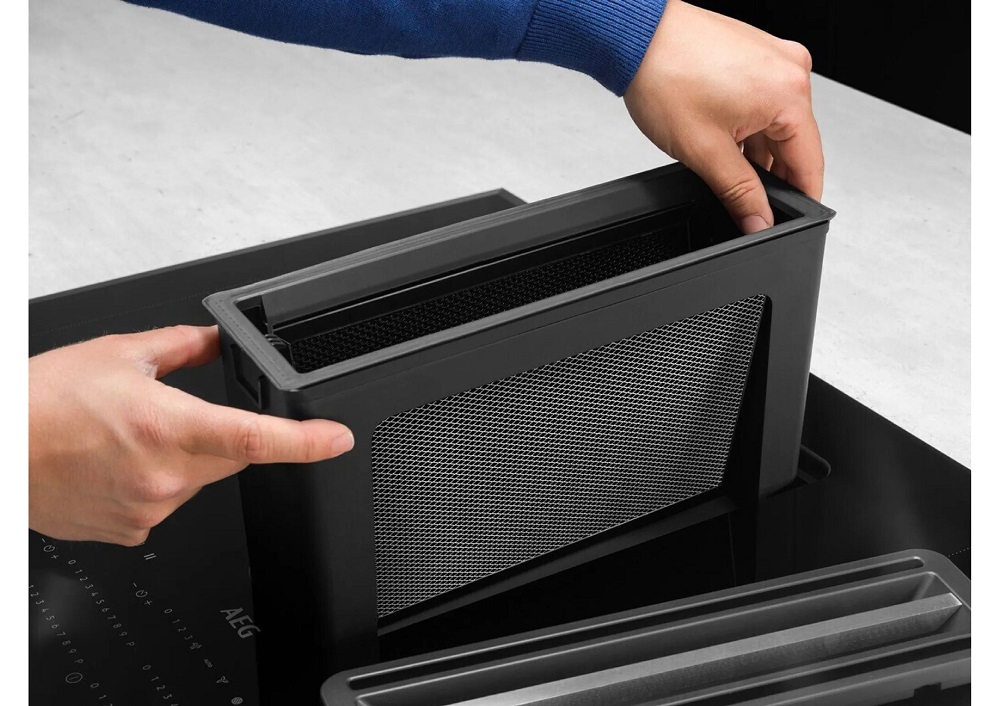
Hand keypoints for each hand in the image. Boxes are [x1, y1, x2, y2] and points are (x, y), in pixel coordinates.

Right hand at [29, 325, 353, 545]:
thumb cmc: (37, 403)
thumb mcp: (119, 354)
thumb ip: (182, 345)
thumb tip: (214, 340)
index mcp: (168, 427)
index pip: (255, 439)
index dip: (306, 442)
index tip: (337, 440)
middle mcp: (163, 476)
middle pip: (231, 457)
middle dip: (218, 435)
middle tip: (169, 414)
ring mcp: (148, 509)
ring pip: (198, 481)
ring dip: (182, 458)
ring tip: (127, 438)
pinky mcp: (132, 531)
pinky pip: (165, 503)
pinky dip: (156, 484)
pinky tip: (117, 465)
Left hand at [624, 0, 823, 232]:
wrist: (635, 38)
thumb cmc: (665, 77)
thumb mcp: (706, 151)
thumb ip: (739, 193)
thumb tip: (758, 221)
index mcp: (789, 94)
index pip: (809, 162)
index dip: (800, 199)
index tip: (791, 220)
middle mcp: (789, 69)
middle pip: (793, 142)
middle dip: (770, 175)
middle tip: (743, 199)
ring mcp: (772, 58)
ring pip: (774, 123)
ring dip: (754, 149)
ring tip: (718, 158)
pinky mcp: (754, 54)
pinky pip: (761, 101)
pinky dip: (746, 124)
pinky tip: (720, 136)